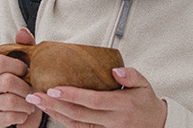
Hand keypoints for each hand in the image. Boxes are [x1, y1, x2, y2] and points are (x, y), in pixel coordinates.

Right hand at [0, 28, 43, 127]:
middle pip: (7, 81)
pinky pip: (9, 117)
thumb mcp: (27, 64)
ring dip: (26, 103)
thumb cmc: (23, 84)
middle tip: (32, 90)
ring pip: (9, 101)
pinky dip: (22, 116)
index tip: (27, 70)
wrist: (22, 111)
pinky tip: (24, 114)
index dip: (18, 66)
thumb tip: (22, 30)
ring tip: (31, 103)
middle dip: (26, 87)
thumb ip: (24, 47)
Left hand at [25, 66, 167, 127]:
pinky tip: (52, 112)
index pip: (93, 101)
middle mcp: (113, 121)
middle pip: (79, 115)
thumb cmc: (146, 102)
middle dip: (55, 105)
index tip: (54, 89)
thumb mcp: (144, 84)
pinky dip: (64, 121)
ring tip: (38, 102)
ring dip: (55, 114)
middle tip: (36, 95)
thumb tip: (115, 70)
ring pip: (76, 125)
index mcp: (122, 105)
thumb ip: (130, 75)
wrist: (157, 126)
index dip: (73, 96)